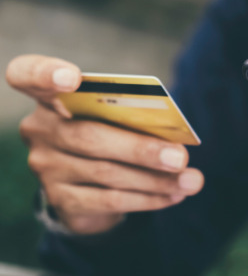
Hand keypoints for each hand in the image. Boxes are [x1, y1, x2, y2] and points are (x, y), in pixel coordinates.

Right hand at [6, 55, 203, 233]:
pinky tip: (174, 196)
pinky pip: (110, 201)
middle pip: (90, 137)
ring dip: (156, 179)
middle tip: (180, 158)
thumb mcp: (116, 120)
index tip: (71, 78)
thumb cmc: (110, 136)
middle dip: (142, 149)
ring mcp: (47, 167)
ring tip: (190, 181)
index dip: (46, 74)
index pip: (28, 75)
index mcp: (52, 97)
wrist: (90, 187)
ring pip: (107, 173)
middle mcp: (42, 130)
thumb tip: (176, 142)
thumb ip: (134, 119)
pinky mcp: (61, 199)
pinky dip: (149, 199)